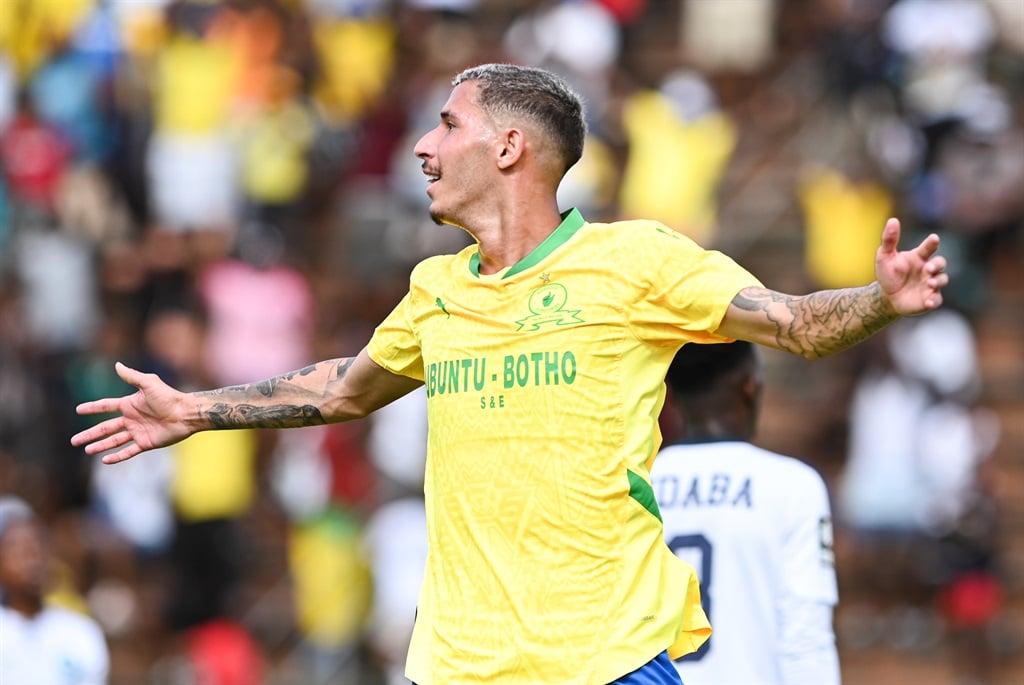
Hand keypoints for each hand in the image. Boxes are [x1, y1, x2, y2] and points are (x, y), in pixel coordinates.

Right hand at [70, 362, 192, 463]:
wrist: (186, 413)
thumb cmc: (169, 397)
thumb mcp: (149, 384)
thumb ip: (132, 376)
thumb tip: (117, 364)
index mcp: (130, 404)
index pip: (106, 406)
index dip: (93, 408)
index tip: (78, 410)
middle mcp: (132, 419)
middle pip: (105, 427)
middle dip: (90, 434)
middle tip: (73, 441)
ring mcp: (138, 432)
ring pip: (114, 440)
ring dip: (100, 446)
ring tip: (86, 450)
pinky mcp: (146, 443)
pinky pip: (129, 451)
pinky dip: (117, 456)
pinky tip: (105, 460)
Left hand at [875, 218, 947, 315]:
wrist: (886, 297)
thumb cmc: (888, 274)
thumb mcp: (884, 256)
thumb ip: (889, 240)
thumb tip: (893, 220)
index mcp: (919, 257)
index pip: (929, 247)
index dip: (932, 243)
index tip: (934, 238)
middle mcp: (928, 269)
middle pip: (941, 263)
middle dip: (937, 265)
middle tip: (928, 268)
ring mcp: (931, 284)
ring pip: (942, 280)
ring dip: (938, 281)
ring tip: (930, 283)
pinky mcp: (930, 298)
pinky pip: (937, 299)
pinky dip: (934, 300)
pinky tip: (928, 301)